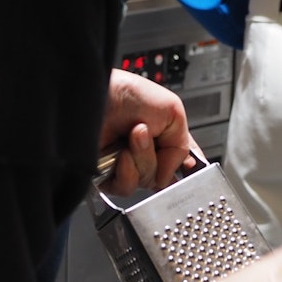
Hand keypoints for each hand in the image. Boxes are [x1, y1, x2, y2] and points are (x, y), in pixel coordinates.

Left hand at [97, 69, 198, 194]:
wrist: (91, 100)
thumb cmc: (123, 93)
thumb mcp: (172, 110)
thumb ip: (183, 146)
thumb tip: (170, 175)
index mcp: (163, 133)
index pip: (182, 158)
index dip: (186, 166)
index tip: (190, 168)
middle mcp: (146, 151)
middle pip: (165, 175)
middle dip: (156, 157)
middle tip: (143, 133)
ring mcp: (127, 164)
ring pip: (147, 182)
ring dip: (142, 161)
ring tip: (130, 139)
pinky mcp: (109, 176)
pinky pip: (127, 188)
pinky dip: (126, 173)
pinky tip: (120, 156)